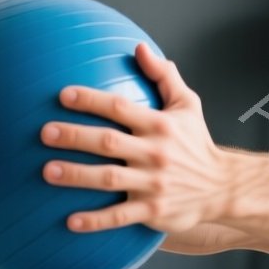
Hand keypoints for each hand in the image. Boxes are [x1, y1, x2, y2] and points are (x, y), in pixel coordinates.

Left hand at [41, 43, 229, 234]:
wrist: (223, 188)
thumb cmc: (197, 143)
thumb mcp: (188, 105)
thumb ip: (164, 76)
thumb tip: (139, 47)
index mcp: (160, 125)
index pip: (120, 107)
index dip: (91, 100)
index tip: (63, 95)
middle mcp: (156, 153)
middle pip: (108, 142)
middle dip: (75, 136)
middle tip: (45, 133)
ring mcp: (154, 184)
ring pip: (109, 178)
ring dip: (77, 175)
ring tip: (47, 171)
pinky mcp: (153, 211)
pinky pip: (120, 216)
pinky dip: (95, 221)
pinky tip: (69, 222)